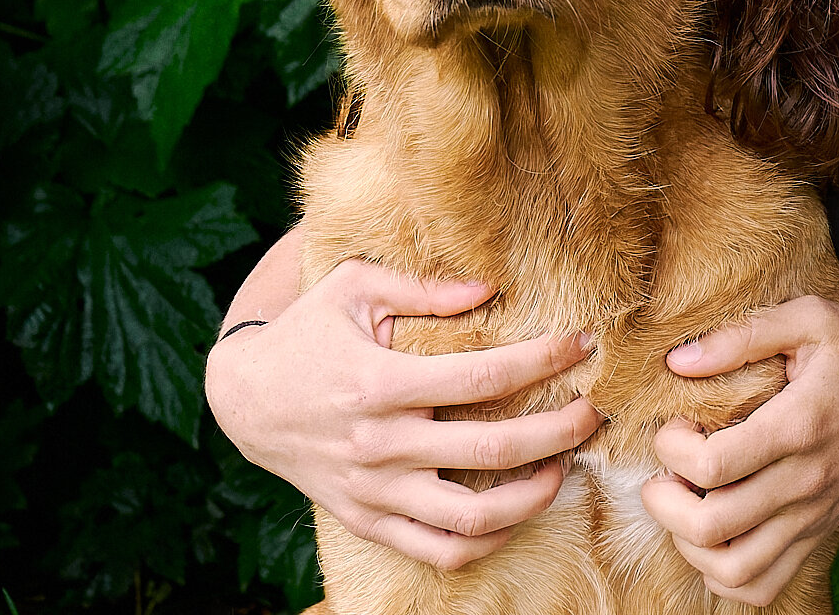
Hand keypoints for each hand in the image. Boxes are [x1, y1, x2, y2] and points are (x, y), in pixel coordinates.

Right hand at [207, 255, 601, 570]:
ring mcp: (374, 493)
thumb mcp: (354, 288)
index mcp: (378, 382)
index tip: (581, 344)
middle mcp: (379, 444)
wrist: (245, 399)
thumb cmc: (308, 332)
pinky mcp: (367, 522)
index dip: (542, 360)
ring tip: (564, 465)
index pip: (482, 377)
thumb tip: (491, 287)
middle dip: (557, 430)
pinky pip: (437, 552)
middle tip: (592, 411)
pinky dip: (486, 541)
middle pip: (491, 449)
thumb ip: (424, 289)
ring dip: (532, 495)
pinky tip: (516, 509)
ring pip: (472, 517)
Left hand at [640, 297, 838, 607]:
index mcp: (796, 426)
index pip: (713, 464)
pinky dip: (724, 575)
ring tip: (681, 506)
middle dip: (664, 502)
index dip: (672, 448)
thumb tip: (678, 360)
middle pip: (712, 526)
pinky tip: (712, 536)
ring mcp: (812, 517)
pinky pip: (763, 585)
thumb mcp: (809, 318)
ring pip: (734, 570)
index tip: (673, 424)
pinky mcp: (817, 533)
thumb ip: (742, 335)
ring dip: (689, 545)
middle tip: (661, 470)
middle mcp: (803, 483)